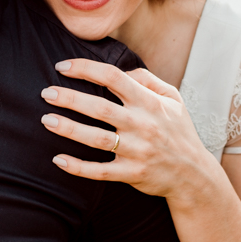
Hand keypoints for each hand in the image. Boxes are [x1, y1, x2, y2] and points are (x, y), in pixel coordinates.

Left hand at [40, 58, 222, 199]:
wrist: (194, 174)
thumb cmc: (179, 132)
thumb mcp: (173, 99)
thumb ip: (148, 80)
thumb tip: (121, 72)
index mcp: (150, 103)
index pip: (114, 78)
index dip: (86, 69)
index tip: (62, 67)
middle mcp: (143, 125)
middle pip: (99, 108)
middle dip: (70, 99)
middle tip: (46, 93)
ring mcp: (137, 151)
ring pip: (96, 139)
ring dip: (69, 129)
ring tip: (47, 120)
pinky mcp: (132, 174)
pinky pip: (100, 171)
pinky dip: (78, 167)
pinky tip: (58, 159)